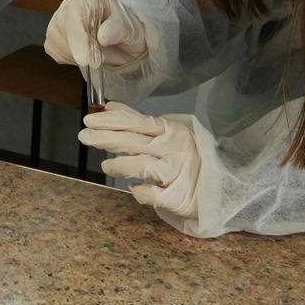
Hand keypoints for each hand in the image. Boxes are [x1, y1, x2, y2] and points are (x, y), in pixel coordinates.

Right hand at [45, 0, 147, 68]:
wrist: (122, 40)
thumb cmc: (123, 28)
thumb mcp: (129, 27)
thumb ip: (116, 29)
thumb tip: (102, 36)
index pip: (74, 13)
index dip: (77, 36)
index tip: (84, 58)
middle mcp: (68, 8)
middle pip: (63, 31)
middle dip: (80, 50)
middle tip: (98, 59)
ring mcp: (58, 24)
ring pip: (61, 47)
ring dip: (79, 55)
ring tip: (96, 49)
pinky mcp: (53, 41)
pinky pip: (59, 56)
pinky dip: (73, 60)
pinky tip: (85, 52)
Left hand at [78, 103, 200, 217]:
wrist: (220, 184)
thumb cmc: (188, 154)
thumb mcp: (168, 132)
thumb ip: (139, 121)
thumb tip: (109, 107)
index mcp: (169, 131)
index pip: (136, 122)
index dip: (111, 121)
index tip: (89, 120)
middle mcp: (172, 149)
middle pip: (133, 141)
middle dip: (105, 138)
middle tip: (84, 136)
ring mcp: (176, 173)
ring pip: (141, 166)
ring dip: (119, 165)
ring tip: (107, 167)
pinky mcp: (178, 197)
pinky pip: (152, 195)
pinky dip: (139, 192)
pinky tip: (133, 188)